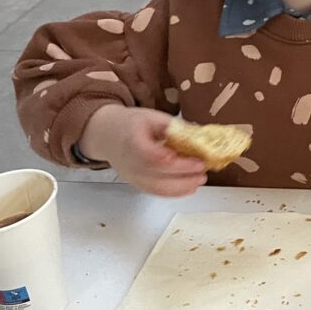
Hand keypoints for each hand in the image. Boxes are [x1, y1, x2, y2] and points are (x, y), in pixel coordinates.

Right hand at [78, 105, 207, 197]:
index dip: (178, 163)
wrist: (107, 135)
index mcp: (132, 142)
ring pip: (158, 188)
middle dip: (185, 177)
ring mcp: (131, 176)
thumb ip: (175, 127)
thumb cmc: (130, 124)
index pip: (155, 158)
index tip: (198, 161)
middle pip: (158, 176)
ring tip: (200, 180)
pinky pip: (155, 192)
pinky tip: (189, 187)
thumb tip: (200, 136)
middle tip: (204, 171)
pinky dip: (174, 192)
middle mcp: (129, 163)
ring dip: (182, 187)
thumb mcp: (152, 117)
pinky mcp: (136, 183)